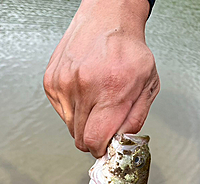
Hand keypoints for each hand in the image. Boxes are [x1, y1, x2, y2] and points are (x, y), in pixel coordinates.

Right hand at [43, 0, 159, 157]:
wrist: (107, 18)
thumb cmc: (128, 50)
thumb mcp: (148, 85)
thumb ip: (135, 119)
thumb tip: (119, 142)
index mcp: (111, 89)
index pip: (95, 140)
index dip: (101, 149)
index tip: (105, 146)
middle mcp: (84, 86)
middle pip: (80, 138)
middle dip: (93, 137)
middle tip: (103, 124)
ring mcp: (64, 83)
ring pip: (70, 127)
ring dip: (83, 123)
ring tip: (95, 102)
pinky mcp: (51, 81)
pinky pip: (61, 113)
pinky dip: (73, 109)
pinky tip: (84, 92)